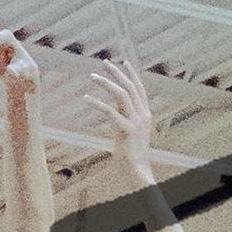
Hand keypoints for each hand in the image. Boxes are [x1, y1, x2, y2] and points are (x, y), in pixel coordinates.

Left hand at [86, 55, 155, 175]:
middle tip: (104, 62)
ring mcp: (136, 122)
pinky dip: (97, 103)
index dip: (132, 74)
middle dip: (117, 73)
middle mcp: (143, 115)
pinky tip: (86, 98)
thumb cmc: (131, 153)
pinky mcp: (127, 130)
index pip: (140, 88)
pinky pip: (110, 111)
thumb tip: (116, 106)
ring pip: (122, 95)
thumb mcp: (131, 131)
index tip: (124, 61)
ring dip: (106, 83)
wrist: (137, 170)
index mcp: (145, 114)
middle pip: (130, 87)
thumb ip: (126, 116)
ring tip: (92, 76)